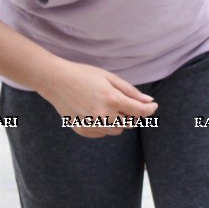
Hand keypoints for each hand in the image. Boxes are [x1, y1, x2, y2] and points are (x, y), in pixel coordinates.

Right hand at [37, 60, 157, 137]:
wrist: (55, 80)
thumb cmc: (83, 74)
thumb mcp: (109, 77)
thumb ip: (130, 91)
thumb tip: (149, 101)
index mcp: (112, 99)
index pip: (139, 112)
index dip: (149, 109)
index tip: (153, 106)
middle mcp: (103, 115)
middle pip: (130, 123)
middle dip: (132, 114)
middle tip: (126, 102)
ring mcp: (92, 124)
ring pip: (117, 130)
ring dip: (118, 121)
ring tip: (108, 106)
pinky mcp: (82, 130)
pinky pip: (102, 133)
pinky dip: (104, 125)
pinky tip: (96, 112)